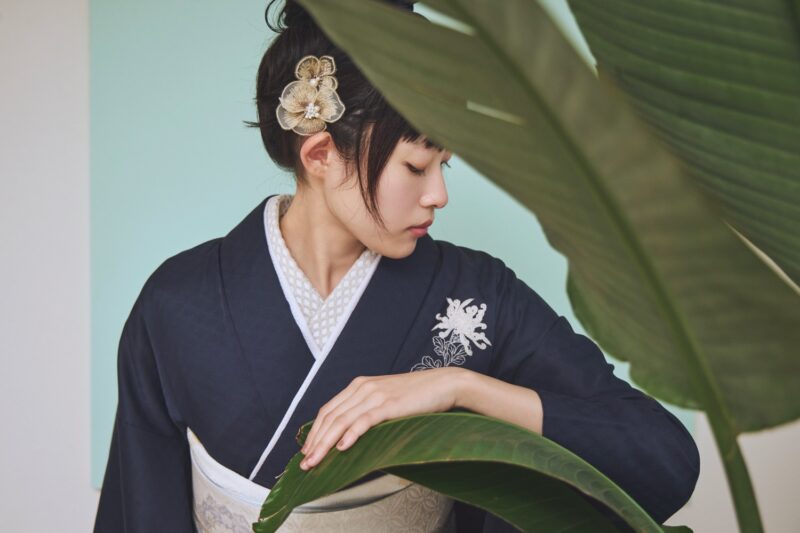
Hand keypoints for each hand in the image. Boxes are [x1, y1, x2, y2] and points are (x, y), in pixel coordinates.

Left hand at [299, 367, 465, 469]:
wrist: (444, 385)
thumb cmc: (417, 396)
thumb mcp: (385, 399)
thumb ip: (367, 410)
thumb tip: (350, 435)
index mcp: (359, 385)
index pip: (328, 410)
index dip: (314, 431)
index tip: (306, 451)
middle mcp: (363, 388)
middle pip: (330, 417)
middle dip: (314, 442)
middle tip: (305, 463)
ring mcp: (375, 395)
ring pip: (342, 421)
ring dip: (325, 444)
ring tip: (315, 462)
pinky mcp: (389, 404)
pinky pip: (364, 420)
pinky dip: (351, 435)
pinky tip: (342, 448)